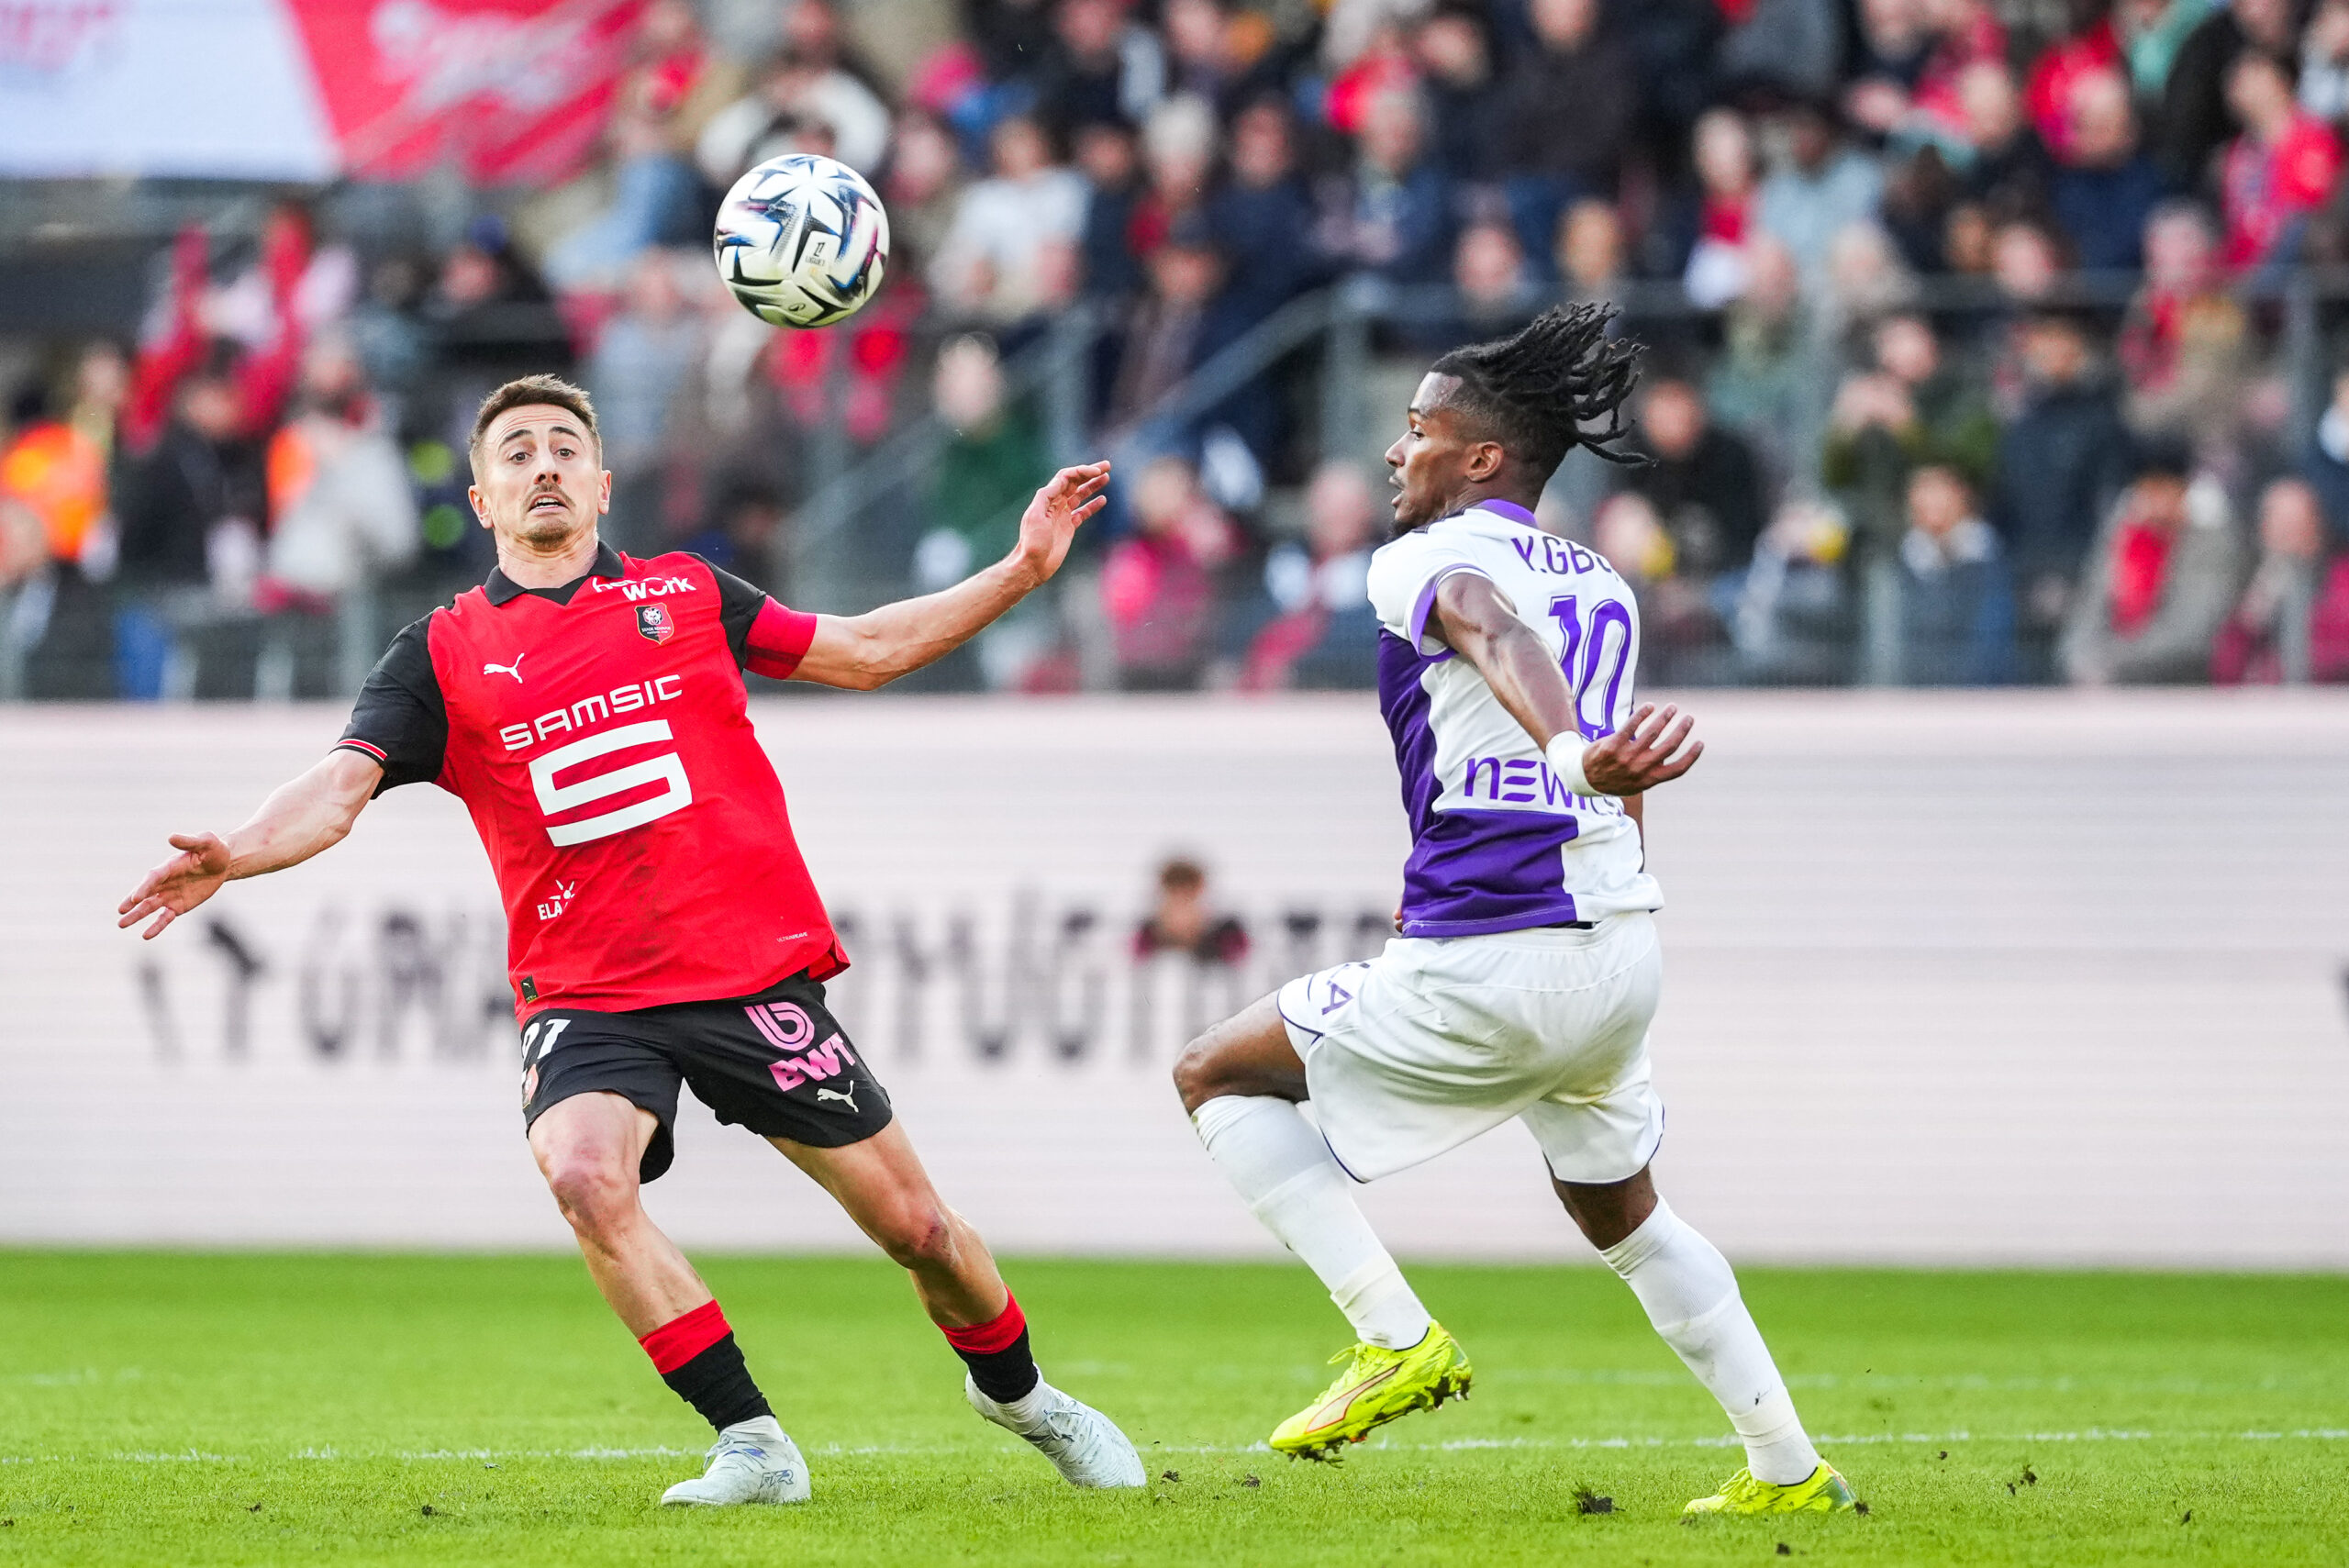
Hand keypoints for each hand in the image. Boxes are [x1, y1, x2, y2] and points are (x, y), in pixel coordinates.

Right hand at [118, 832, 232, 938]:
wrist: (223, 864)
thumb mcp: (205, 842)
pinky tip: (146, 935)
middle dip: (133, 902)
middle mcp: (164, 882)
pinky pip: (165, 917)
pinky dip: (156, 926)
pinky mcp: (178, 906)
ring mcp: (169, 894)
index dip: (145, 887)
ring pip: (150, 907)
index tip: (135, 897)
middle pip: (146, 893)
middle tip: (120, 911)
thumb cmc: (213, 850)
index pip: (154, 877)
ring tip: (121, 924)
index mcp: (168, 866)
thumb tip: (171, 837)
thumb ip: (189, 841)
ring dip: (137, 915)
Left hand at [1011, 462, 1110, 584]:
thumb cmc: (1032, 542)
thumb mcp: (1035, 516)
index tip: (1097, 471)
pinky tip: (1103, 500)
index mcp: (1047, 498)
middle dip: (1090, 473)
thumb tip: (1060, 481)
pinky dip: (1092, 505)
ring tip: (1107, 478)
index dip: (1082, 471)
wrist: (1033, 565)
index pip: (1066, 477)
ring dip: (1093, 485)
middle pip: (1074, 482)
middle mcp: (1055, 504)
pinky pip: (1082, 512)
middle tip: (1107, 466)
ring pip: (1080, 495)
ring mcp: (1062, 515)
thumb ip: (1046, 497)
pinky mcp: (1068, 527)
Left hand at [1579, 703, 1702, 795]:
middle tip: (1689, 718)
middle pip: (1669, 746)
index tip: (1700, 742)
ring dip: (1665, 718)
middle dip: (1682, 730)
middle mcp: (1639, 769)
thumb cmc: (1615, 778)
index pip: (1677, 770)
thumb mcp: (1635, 784)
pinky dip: (1643, 714)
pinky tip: (1650, 706)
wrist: (1584, 777)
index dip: (1692, 756)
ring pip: (1652, 733)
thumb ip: (1653, 773)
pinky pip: (1631, 725)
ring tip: (1672, 708)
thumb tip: (1671, 757)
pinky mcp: (1612, 745)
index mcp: (1649, 780)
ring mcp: (1625, 757)